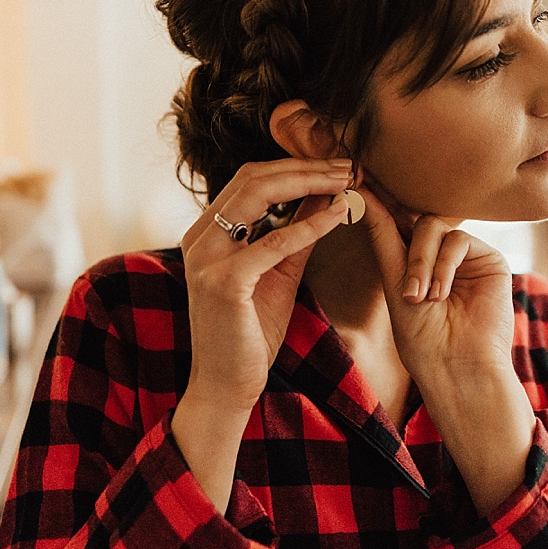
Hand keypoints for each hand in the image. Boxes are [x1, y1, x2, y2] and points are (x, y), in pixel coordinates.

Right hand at [170, 158, 353, 511]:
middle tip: (349, 164)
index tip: (336, 164)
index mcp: (205, 232)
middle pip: (251, 177)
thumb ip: (295, 234)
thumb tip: (324, 194)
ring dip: (307, 182)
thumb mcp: (276, 273)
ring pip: (256, 195)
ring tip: (347, 180)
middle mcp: (198, 237)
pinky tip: (338, 215)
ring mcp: (206, 258)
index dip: (294, 165)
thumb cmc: (250, 332)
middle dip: (304, 165)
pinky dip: (308, 224)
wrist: (226, 385)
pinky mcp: (223, 282)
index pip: (248, 178)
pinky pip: (271, 241)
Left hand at [356, 183, 514, 390]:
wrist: (456, 365)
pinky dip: (443, 265)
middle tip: (399, 277)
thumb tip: (363, 193)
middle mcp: (439, 254)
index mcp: (412, 260)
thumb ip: (384, 238)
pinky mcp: (489, 258)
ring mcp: (465, 255)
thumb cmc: (421, 336)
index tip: (355, 180)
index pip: (395, 223)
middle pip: (413, 220)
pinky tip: (440, 294)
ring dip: (420, 261)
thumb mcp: (394, 282)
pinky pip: (457, 239)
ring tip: (418, 296)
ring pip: (432, 227)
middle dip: (402, 243)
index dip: (377, 204)